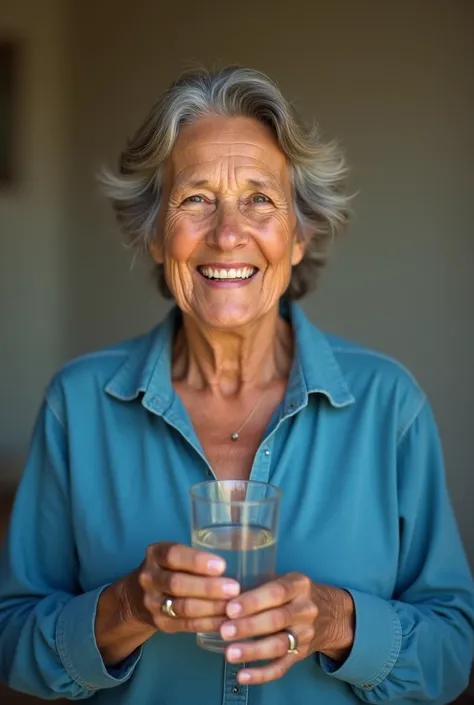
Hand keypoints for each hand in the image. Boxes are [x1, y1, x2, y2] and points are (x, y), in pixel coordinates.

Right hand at [126, 542, 240, 633]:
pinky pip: (186, 625)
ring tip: (234, 607)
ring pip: (183, 607)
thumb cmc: (169, 568)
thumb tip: (240, 558)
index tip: (222, 565)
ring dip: (211, 608)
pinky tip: (226, 621)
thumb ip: (196, 557)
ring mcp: (152, 603)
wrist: (137, 596)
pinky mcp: (161, 624)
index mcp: (155, 554)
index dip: (197, 561)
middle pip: (178, 584)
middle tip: (234, 589)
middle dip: (208, 588)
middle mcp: (150, 578)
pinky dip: (208, 623)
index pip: (173, 555)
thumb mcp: (174, 555)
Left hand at [219, 572, 354, 684]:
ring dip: (253, 651)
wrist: (330, 613)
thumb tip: (222, 592)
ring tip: (230, 653)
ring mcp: (305, 634)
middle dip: (249, 626)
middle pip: (277, 620)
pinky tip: (243, 675)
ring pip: (279, 645)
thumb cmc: (294, 593)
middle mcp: (305, 609)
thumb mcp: (284, 579)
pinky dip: (262, 674)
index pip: (277, 592)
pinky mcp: (301, 654)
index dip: (253, 601)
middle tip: (224, 630)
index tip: (231, 608)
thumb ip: (259, 584)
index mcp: (299, 585)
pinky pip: (282, 667)